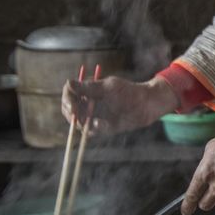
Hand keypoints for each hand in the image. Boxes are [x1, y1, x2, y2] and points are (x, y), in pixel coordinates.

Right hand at [61, 75, 177, 134]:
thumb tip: (68, 82)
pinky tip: (103, 124)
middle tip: (78, 117)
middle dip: (71, 113)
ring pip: (77, 122)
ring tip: (97, 121)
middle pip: (69, 109)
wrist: (147, 105)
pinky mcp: (101, 126)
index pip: (69, 93)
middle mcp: (87, 102)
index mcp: (88, 90)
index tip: (72, 106)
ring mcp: (93, 115)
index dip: (67, 100)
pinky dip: (95, 129)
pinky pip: (91, 131)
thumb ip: (90, 87)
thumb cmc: (129, 92)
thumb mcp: (109, 87)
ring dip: (83, 123)